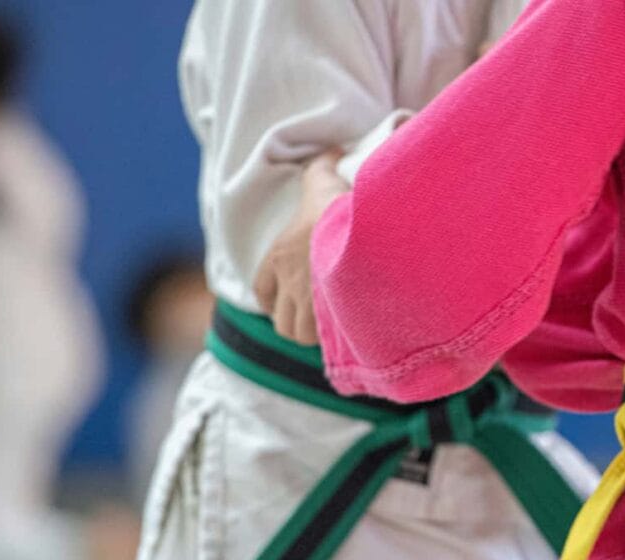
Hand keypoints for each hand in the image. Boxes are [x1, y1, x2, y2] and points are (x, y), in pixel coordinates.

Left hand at [254, 149, 348, 344]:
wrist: (361, 228)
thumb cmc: (339, 205)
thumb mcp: (324, 181)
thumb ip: (323, 168)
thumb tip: (331, 151)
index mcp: (279, 255)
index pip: (263, 290)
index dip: (274, 299)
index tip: (289, 300)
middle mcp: (289, 283)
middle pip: (281, 321)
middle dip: (296, 322)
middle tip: (315, 316)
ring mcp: (309, 303)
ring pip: (300, 335)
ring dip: (315, 334)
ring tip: (333, 327)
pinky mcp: (332, 319)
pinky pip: (326, 343)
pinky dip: (336, 341)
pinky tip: (350, 332)